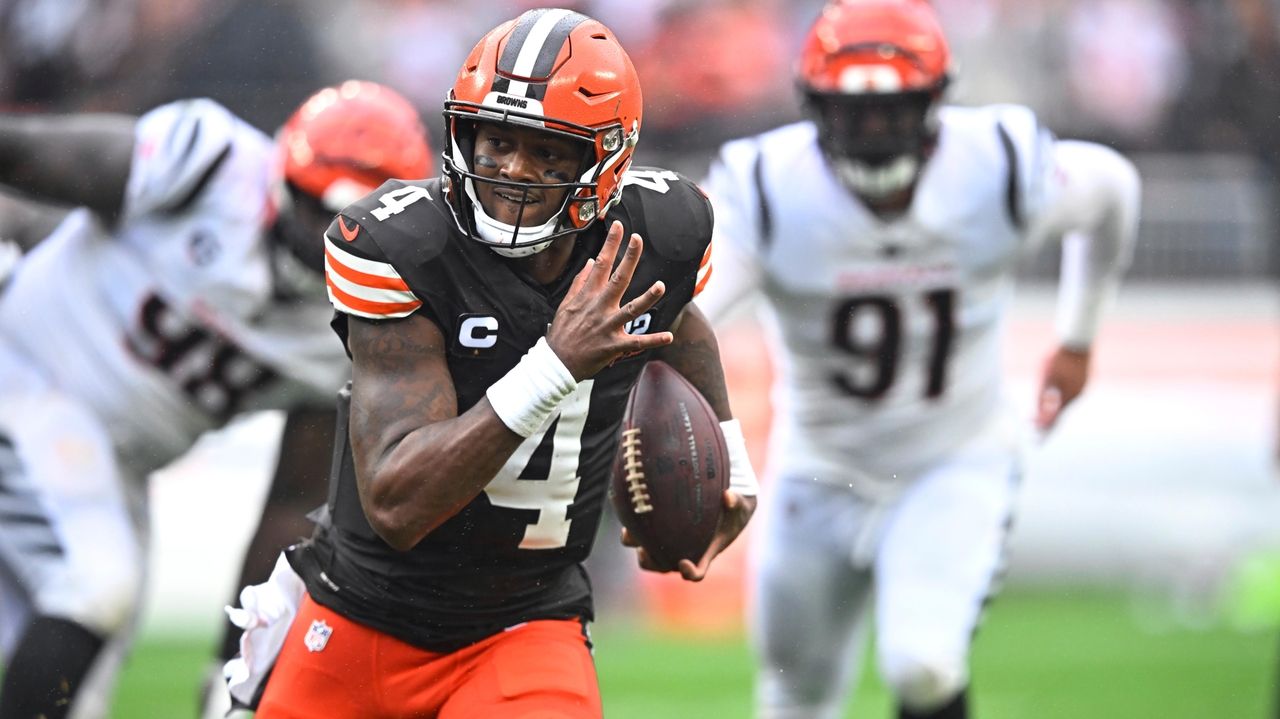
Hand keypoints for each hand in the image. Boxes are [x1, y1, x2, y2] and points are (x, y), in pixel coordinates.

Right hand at [546, 220, 672, 379]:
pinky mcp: (613, 346)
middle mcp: (599, 308)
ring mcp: (607, 327)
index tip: (619, 226)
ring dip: (646, 298)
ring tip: (660, 286)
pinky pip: (636, 342)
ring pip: (630, 310)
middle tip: (638, 240)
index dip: (610, 244)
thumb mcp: (566, 305)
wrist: (556, 363)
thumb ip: (580, 283)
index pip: (601, 264)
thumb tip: (591, 263)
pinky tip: (669, 336)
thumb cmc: (562, 333)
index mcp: (588, 296)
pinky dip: (653, 340)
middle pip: (618, 279)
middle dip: (629, 258)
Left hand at [620, 490, 756, 581]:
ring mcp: (669, 543)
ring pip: (647, 555)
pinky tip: (627, 511)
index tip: (684, 563)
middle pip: (662, 567)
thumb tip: (727, 496)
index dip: (690, 572)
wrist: (723, 504)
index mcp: (704, 554)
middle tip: (644, 549)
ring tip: (628, 532)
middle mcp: (683, 553)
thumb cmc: (733, 510)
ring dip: (636, 546)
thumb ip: (736, 502)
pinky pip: (641, 535)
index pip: (697, 573)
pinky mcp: (658, 530)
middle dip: (651, 561)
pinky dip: (633, 528)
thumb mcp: (740, 505)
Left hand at [1035, 345, 1090, 431]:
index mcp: (1068, 396)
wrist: (1077, 343)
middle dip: (1049, 418)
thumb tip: (1039, 413)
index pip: (1055, 416)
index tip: (1033, 427)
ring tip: (1044, 414)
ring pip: (1067, 402)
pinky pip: (1072, 393)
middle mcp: (1077, 395)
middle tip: (1037, 424)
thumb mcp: (1046, 377)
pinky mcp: (1084, 381)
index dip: (1044, 423)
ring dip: (1056, 409)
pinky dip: (1062, 399)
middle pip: (1061, 411)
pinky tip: (1057, 399)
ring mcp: (1082, 387)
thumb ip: (1043, 396)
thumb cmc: (1059, 359)